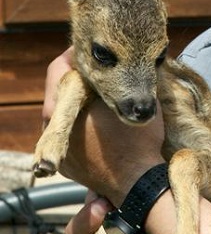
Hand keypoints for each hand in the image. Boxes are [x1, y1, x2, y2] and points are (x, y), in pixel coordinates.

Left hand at [44, 47, 164, 204]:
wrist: (138, 183)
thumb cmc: (135, 138)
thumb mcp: (130, 96)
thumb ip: (117, 75)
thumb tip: (120, 58)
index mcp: (59, 108)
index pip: (59, 67)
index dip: (79, 52)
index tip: (99, 49)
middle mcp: (49, 128)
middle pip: (62, 89)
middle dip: (85, 77)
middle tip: (108, 69)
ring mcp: (60, 148)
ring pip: (69, 111)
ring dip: (86, 99)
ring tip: (111, 94)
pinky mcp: (70, 163)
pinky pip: (74, 131)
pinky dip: (88, 121)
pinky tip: (108, 121)